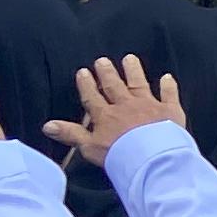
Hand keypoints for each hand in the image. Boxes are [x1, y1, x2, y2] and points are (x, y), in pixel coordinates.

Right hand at [46, 55, 187, 166]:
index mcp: (106, 116)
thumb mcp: (89, 146)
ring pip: (139, 84)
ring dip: (134, 71)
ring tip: (129, 58)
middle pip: (114, 86)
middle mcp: (126, 106)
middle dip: (107, 73)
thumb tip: (47, 125)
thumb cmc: (119, 155)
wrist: (151, 157)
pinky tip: (168, 77)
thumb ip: (70, 134)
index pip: (93, 97)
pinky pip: (169, 95)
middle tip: (102, 60)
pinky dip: (169, 86)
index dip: (87, 85)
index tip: (83, 72)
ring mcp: (149, 106)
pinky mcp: (170, 111)